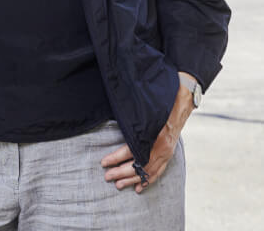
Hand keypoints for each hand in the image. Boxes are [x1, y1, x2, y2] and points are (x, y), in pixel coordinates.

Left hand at [101, 73, 194, 192]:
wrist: (183, 99)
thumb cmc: (162, 99)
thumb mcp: (145, 106)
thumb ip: (132, 115)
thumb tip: (114, 117)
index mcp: (154, 135)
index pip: (131, 151)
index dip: (116, 158)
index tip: (103, 162)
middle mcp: (161, 146)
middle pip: (139, 165)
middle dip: (121, 173)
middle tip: (107, 176)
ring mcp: (167, 152)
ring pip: (148, 172)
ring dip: (132, 179)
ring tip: (118, 184)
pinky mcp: (169, 153)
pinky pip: (158, 171)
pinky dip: (148, 180)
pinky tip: (138, 187)